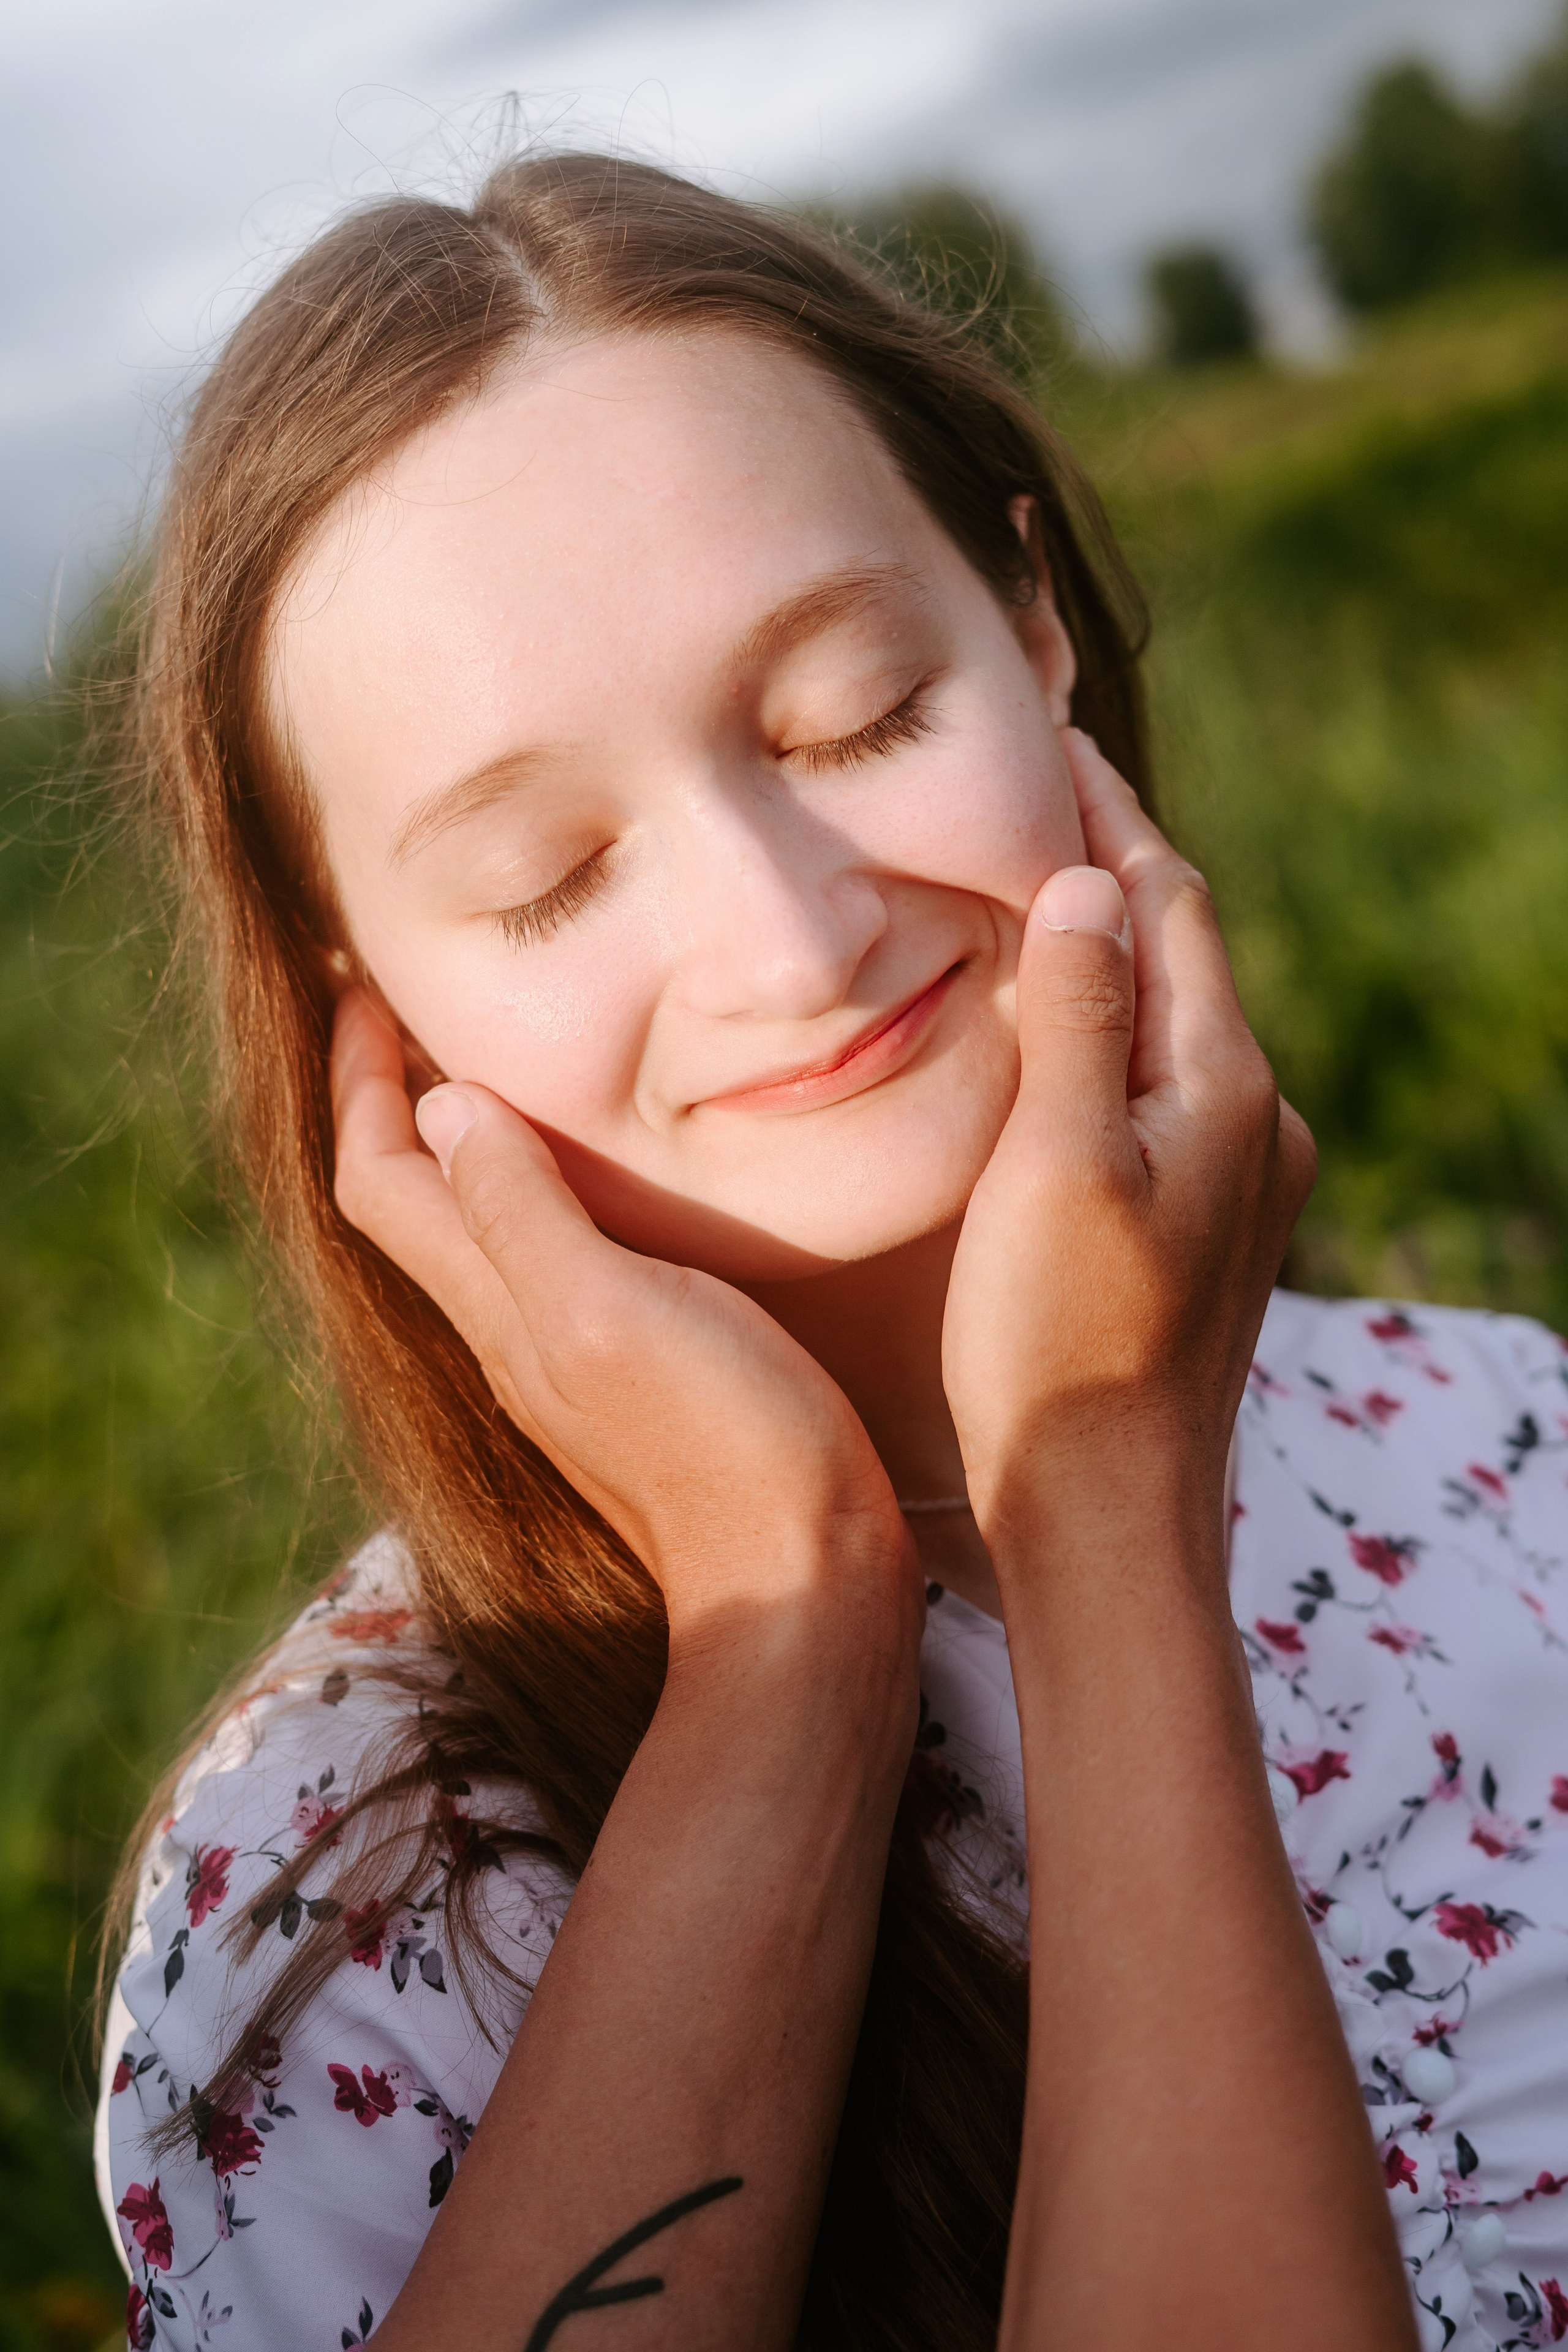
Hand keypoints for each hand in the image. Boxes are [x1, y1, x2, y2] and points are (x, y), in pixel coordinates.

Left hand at [330, 992, 912, 1639]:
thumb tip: (445, 1106)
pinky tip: (587, 1170)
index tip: (357, 990)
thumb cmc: (726, 1440)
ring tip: (487, 1066)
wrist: (801, 1583)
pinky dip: (534, 1190)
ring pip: (473, 1232)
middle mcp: (510, 1332)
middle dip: (391, 1102)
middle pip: (408, 1204)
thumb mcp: (615, 1308)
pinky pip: (543, 1261)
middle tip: (409, 1010)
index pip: (379, 1181)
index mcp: (496, 1306)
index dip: (356, 1085)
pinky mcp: (631, 1378)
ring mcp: (566, 1362)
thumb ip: (527, 1211)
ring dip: (460, 1143)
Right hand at [943, 728, 1314, 1549]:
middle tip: (1034, 792)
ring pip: (1173, 1026)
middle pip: (1182, 954)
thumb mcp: (1055, 1164)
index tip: (1050, 736)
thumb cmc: (1060, 1346)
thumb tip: (1089, 881)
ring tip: (1033, 896)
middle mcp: (1257, 1121)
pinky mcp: (1205, 1230)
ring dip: (1112, 955)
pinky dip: (1113, 1038)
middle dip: (1113, 869)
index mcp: (1226, 1086)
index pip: (1171, 902)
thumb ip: (1080, 1017)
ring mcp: (1240, 1180)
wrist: (1108, 1513)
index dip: (1110, 814)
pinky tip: (1062, 1043)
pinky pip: (1163, 1092)